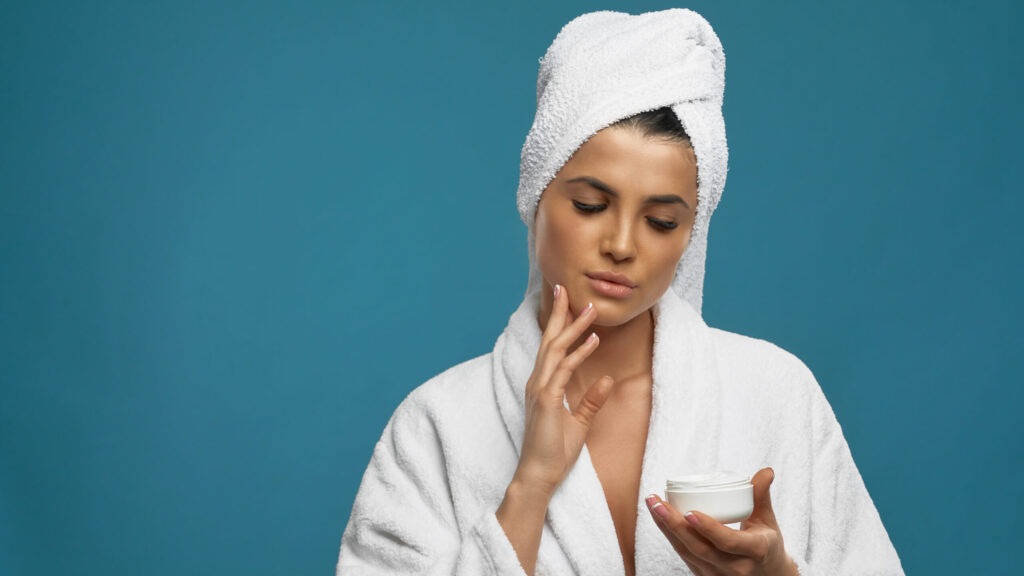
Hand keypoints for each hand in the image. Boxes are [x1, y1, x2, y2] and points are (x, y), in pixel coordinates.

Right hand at [512, 284, 615, 495]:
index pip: (551, 347)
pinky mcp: (546, 400)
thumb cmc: (554, 451)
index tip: (570, 302)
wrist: (540, 474)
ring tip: (589, 309)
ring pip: (556, 349)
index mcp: (543, 384)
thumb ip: (591, 400)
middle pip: (549, 339)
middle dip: (559, 313)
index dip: (560, 323)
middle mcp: (538, 381)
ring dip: (573, 327)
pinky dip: (578, 353)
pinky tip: (593, 341)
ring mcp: (540, 389)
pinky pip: (563, 370)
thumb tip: (607, 379)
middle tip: (566, 287)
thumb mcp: (579, 422)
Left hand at [644, 468, 798, 575]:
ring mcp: (718, 575)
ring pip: (687, 552)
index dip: (708, 528)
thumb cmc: (766, 544)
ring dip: (666, 527)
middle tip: (656, 502)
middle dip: (674, 524)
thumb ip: (762, 495)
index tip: (690, 512)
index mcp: (755, 551)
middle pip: (699, 548)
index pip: (728, 541)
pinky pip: (683, 555)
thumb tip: (766, 471)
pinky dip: (669, 535)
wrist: (768, 575)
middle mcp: (735, 568)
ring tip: (652, 504)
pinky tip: (659, 517)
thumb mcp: (768, 520)